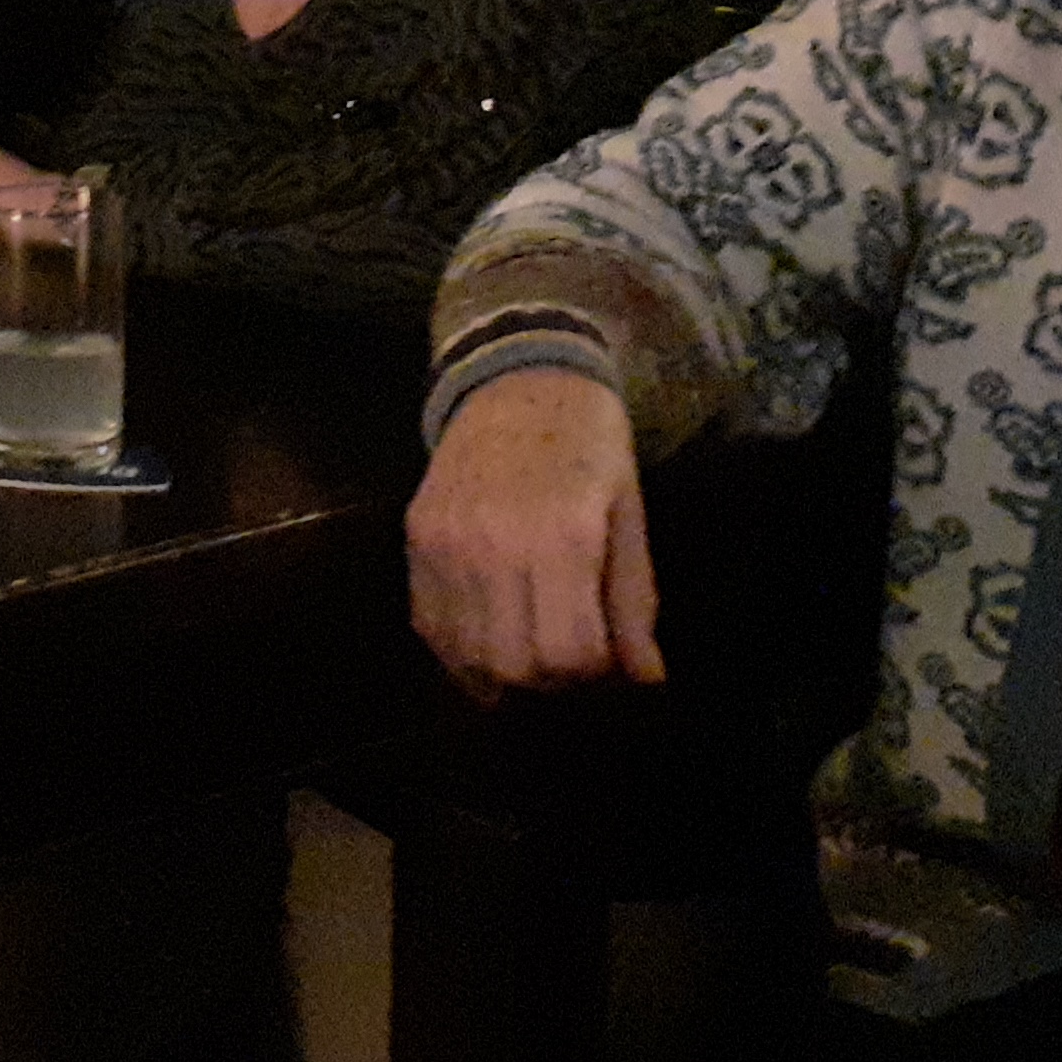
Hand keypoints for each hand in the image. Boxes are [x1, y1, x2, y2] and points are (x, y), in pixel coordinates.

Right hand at [404, 367, 665, 698]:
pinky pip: (428, 624)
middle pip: (516, 664)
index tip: (607, 662)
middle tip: (570, 662)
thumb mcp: (628, 513)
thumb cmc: (589, 445)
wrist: (517, 380)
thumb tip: (645, 680)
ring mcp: (447, 542)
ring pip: (467, 654)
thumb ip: (634, 600)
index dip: (595, 674)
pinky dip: (456, 650)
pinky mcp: (416, 538)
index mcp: (564, 535)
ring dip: (502, 673)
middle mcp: (497, 543)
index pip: (570, 652)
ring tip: (529, 656)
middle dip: (551, 681)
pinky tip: (485, 643)